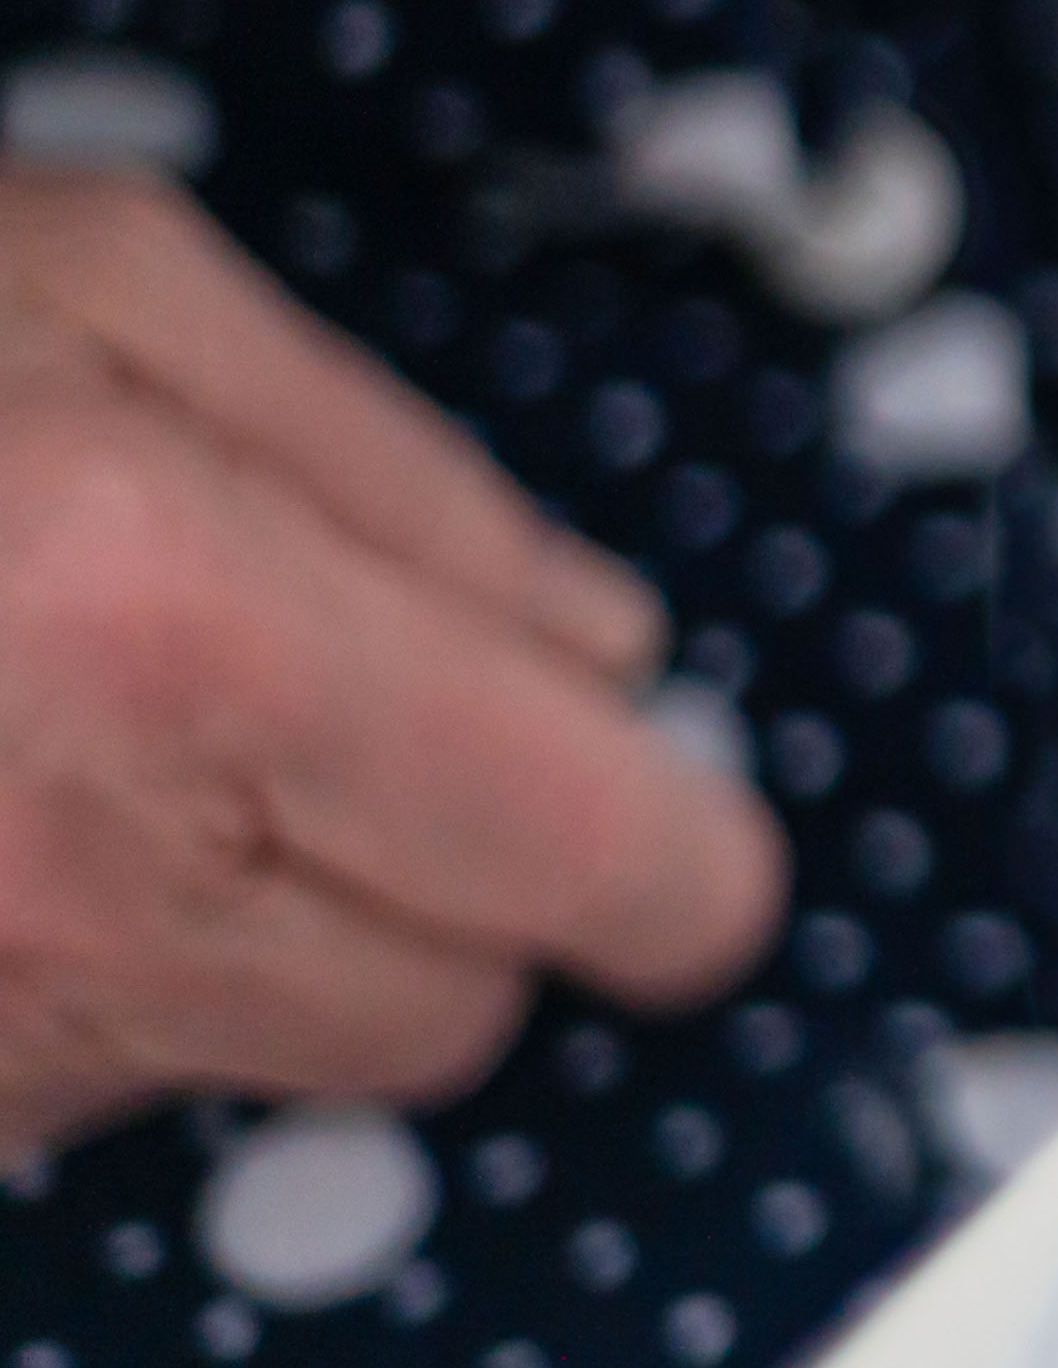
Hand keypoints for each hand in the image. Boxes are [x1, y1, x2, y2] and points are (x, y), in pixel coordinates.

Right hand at [0, 171, 784, 1158]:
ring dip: (244, 926)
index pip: (595, 858)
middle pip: (455, 1005)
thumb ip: (400, 481)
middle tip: (317, 718)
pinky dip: (74, 977)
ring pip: (263, 1058)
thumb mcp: (96, 274)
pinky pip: (68, 1092)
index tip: (681, 834)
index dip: (677, 857)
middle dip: (448, 880)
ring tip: (67, 727)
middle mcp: (79, 865)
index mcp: (181, 620)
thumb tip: (609, 664)